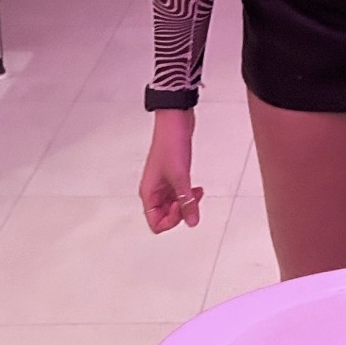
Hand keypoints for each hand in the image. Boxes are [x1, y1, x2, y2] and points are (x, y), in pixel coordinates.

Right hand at [138, 110, 204, 232]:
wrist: (176, 122)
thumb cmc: (171, 144)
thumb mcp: (180, 178)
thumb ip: (187, 202)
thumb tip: (192, 222)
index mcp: (149, 193)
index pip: (155, 223)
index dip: (171, 221)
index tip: (183, 208)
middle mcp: (154, 190)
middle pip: (165, 216)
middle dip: (181, 212)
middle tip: (191, 200)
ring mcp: (163, 183)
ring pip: (174, 206)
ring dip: (187, 203)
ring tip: (196, 193)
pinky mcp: (173, 176)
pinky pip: (179, 194)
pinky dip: (189, 194)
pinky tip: (196, 188)